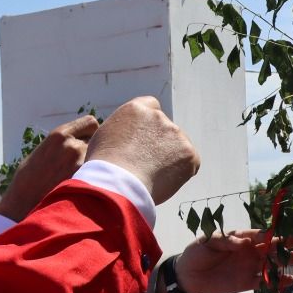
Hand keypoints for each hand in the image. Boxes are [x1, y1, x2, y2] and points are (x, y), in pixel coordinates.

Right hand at [0, 115, 98, 221]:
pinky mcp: (85, 182)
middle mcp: (72, 145)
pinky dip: (92, 180)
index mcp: (59, 134)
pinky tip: (80, 188)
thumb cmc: (29, 179)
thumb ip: (63, 143)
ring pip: (99, 159)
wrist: (22, 205)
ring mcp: (80, 164)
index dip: (90, 132)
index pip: (90, 123)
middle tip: (80, 163)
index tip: (86, 141)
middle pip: (96, 141)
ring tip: (78, 177)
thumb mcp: (44, 151)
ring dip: (93, 166)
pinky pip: (97, 176)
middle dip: (91, 149)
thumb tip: (79, 140)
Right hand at [85, 97, 199, 203]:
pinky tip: (163, 183)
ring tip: (151, 178)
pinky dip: (180, 174)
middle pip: (165, 129)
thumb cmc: (103, 167)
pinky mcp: (189, 153)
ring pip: (178, 147)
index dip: (149, 125)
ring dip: (170, 159)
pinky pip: (189, 164)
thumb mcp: (102, 137)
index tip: (145, 141)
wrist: (118, 184)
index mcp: (136, 109)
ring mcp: (176, 134)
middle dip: (160, 144)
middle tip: (147, 166)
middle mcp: (158, 117)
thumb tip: (118, 132)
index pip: (151, 107)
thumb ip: (119, 129)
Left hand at [173, 229, 292, 292]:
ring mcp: (249, 267)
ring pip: (272, 264)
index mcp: (241, 238)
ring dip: (286, 262)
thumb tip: (245, 243)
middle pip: (271, 247)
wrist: (187, 276)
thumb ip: (226, 240)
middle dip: (286, 245)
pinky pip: (264, 282)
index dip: (273, 234)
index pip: (260, 235)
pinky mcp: (247, 283)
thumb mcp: (208, 241)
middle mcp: (248, 251)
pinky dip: (277, 282)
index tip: (285, 234)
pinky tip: (289, 280)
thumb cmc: (196, 252)